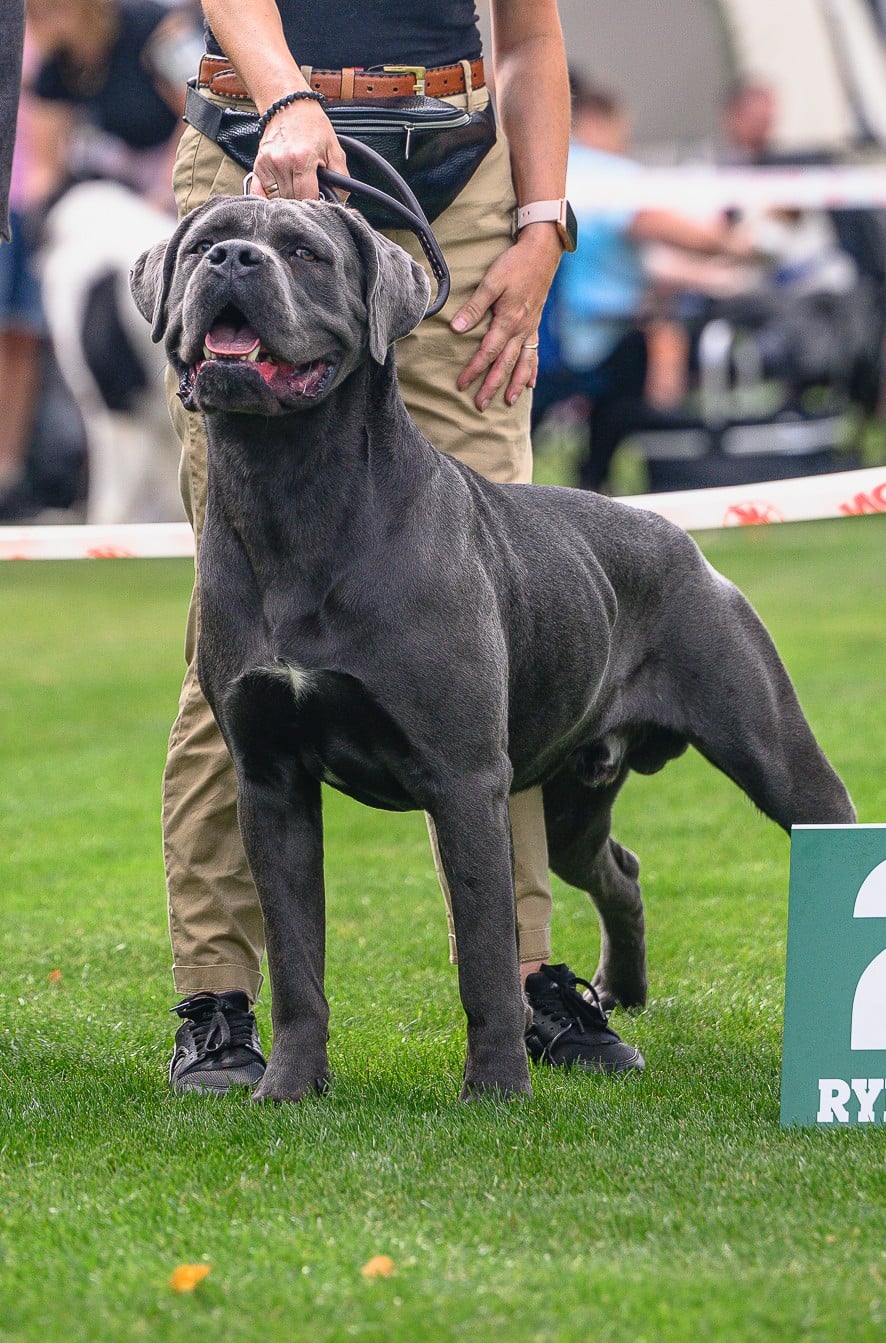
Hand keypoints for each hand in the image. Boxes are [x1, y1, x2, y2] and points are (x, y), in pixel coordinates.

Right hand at [249, 99, 347, 200]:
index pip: (307, 197)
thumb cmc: (312, 126)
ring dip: (288, 199)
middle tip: (309, 192)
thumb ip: (341, 179)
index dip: (316, 204)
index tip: (320, 202)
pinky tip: (281, 191)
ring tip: (297, 187)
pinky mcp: (258, 165)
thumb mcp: (335, 150)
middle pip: (292, 201)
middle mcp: (281, 161)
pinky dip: (271, 197)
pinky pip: (261, 193)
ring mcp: (267, 163)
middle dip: (302, 202)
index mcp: (302, 158)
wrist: (290, 105)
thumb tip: (340, 202)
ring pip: (277, 200)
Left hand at [451, 224, 561, 409]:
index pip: (488, 352)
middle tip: (481, 405)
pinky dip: (532, 370)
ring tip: (507, 401)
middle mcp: (522, 329)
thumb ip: (475, 307)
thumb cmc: (515, 264)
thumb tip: (457, 328)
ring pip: (523, 363)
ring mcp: (531, 328)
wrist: (543, 252)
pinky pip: (534, 353)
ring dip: (515, 384)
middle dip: (492, 386)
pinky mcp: (535, 325)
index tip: (462, 384)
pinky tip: (530, 384)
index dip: (474, 369)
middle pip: (505, 364)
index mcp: (508, 320)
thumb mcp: (491, 281)